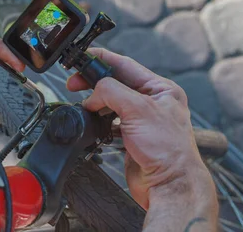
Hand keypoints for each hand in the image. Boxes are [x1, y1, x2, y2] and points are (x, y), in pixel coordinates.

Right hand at [67, 48, 217, 229]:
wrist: (169, 185)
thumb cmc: (167, 149)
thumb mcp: (138, 109)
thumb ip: (112, 92)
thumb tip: (93, 93)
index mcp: (161, 88)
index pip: (125, 65)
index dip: (102, 59)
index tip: (82, 58)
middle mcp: (153, 101)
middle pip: (116, 83)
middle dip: (94, 82)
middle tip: (74, 84)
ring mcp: (143, 119)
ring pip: (112, 102)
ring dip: (96, 102)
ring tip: (84, 106)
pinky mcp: (133, 136)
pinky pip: (111, 120)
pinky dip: (99, 119)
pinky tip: (93, 121)